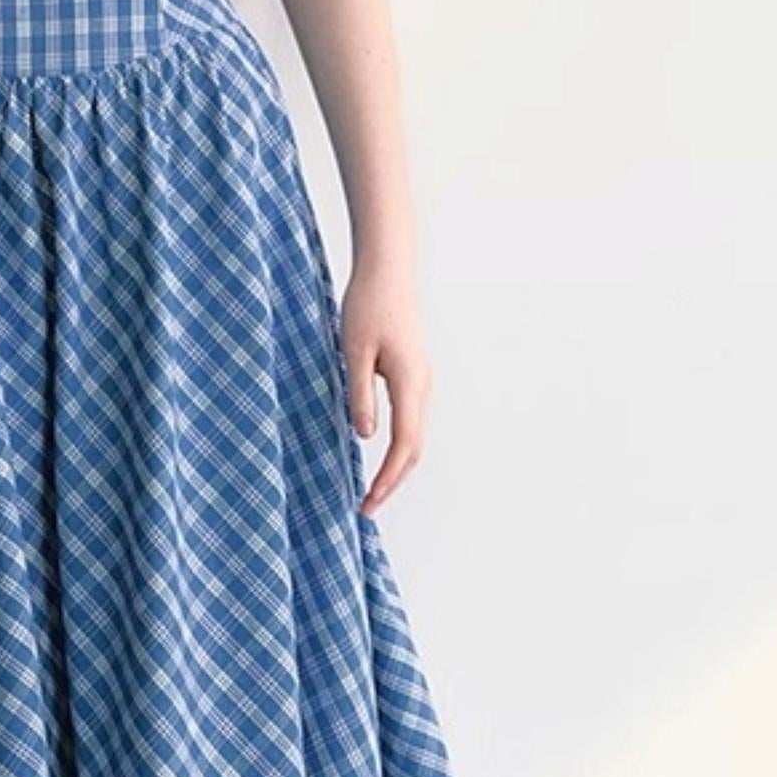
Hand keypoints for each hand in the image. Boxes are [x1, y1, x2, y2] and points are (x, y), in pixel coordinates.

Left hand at [338, 261, 431, 515]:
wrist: (388, 270)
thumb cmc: (368, 305)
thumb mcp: (354, 351)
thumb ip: (361, 395)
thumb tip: (365, 436)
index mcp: (410, 383)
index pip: (404, 445)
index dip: (387, 479)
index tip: (368, 502)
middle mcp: (422, 386)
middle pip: (415, 448)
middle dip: (393, 481)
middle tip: (367, 507)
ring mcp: (421, 380)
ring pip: (416, 436)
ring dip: (397, 466)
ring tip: (372, 489)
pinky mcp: (414, 374)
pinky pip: (412, 420)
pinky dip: (400, 446)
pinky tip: (380, 454)